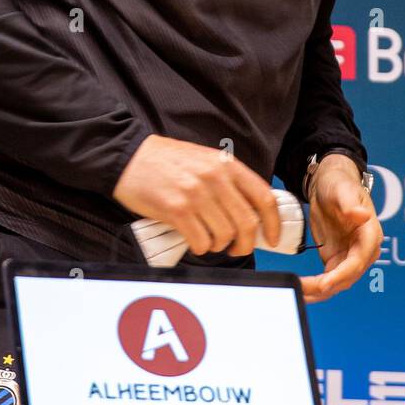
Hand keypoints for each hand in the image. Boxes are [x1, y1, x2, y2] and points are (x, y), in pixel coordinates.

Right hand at [112, 134, 281, 256]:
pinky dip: (200, 247)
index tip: (273, 238)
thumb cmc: (168, 162)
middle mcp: (215, 178)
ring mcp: (196, 194)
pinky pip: (200, 242)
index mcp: (227, 165)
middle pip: (247, 223)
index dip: (274, 223)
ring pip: (224, 236)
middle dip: (246, 243)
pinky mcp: (176, 210)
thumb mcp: (206, 161)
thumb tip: (252, 214)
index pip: (264, 197)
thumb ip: (229, 182)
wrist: (130, 157)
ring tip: (207, 239)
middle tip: (237, 248)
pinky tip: (193, 239)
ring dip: (218, 246)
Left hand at [301, 155, 382, 302]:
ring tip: (297, 294)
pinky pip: (328, 280)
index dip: (342, 274)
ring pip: (337, 283)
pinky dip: (315, 287)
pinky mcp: (336, 260)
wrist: (329, 185)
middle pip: (347, 276)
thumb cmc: (339, 184)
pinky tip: (300, 290)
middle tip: (302, 290)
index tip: (324, 283)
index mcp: (370, 234)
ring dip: (318, 291)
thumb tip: (362, 215)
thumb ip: (350, 204)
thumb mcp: (342, 190)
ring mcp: (349, 257)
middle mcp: (363, 250)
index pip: (358, 260)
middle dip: (325, 286)